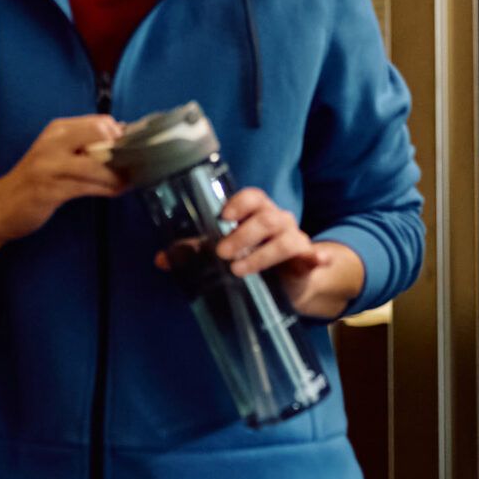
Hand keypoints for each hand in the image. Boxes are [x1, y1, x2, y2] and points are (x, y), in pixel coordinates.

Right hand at [0, 115, 125, 241]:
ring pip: (97, 165)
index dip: (121, 136)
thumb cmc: (34, 180)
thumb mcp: (56, 153)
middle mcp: (53, 142)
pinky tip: (117, 191)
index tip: (133, 149)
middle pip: (100, 135)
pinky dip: (108, 189)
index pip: (99, 122)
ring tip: (130, 181)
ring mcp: (50, 165)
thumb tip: (121, 134)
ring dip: (119, 176)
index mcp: (57, 130)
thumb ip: (83, 144)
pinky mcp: (51, 189)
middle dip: (122, 152)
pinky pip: (89, 187)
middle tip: (135, 165)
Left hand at [160, 188, 364, 320]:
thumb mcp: (226, 252)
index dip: (239, 203)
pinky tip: (316, 260)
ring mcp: (296, 240)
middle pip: (266, 218)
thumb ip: (197, 252)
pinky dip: (316, 257)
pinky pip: (314, 256)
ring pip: (287, 238)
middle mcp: (279, 221)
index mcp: (258, 213)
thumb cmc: (254, 256)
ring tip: (239, 270)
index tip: (223, 218)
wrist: (290, 281)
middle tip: (221, 253)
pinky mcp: (307, 262)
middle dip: (243, 235)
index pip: (253, 197)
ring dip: (263, 253)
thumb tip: (161, 259)